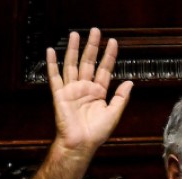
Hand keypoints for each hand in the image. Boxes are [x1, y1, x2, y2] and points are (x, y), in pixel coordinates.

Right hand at [47, 27, 132, 157]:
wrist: (81, 144)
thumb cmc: (96, 133)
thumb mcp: (114, 114)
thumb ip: (121, 97)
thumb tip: (130, 82)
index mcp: (98, 93)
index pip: (104, 69)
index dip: (109, 56)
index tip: (113, 42)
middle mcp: (85, 88)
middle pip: (88, 62)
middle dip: (92, 46)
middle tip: (95, 31)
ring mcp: (72, 90)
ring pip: (72, 65)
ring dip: (74, 50)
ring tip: (75, 34)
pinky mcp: (60, 95)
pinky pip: (55, 77)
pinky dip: (52, 64)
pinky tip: (51, 51)